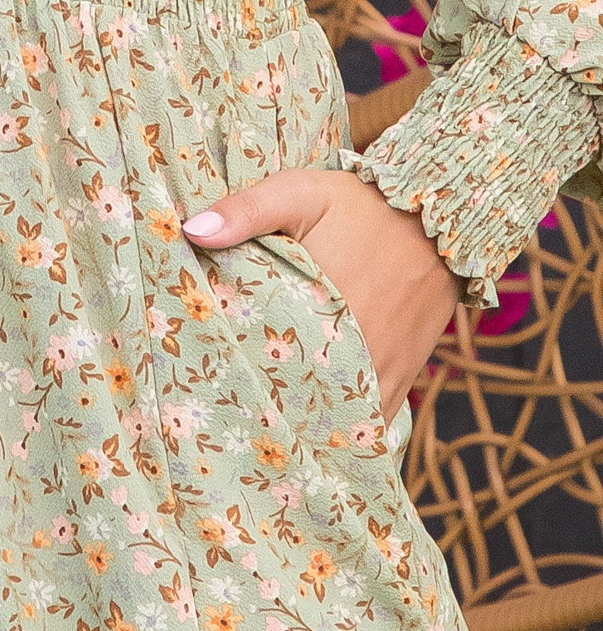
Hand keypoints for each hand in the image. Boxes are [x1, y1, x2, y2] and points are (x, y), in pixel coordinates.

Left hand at [182, 169, 465, 424]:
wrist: (438, 217)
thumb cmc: (360, 205)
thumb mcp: (299, 193)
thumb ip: (247, 210)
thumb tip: (192, 232)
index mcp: (321, 312)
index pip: (265, 366)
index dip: (234, 383)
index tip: (204, 392)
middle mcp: (355, 354)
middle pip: (298, 404)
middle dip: (264, 415)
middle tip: (224, 420)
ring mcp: (382, 373)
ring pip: (334, 423)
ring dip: (303, 428)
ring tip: (263, 434)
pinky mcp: (401, 378)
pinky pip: (369, 423)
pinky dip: (342, 432)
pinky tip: (313, 437)